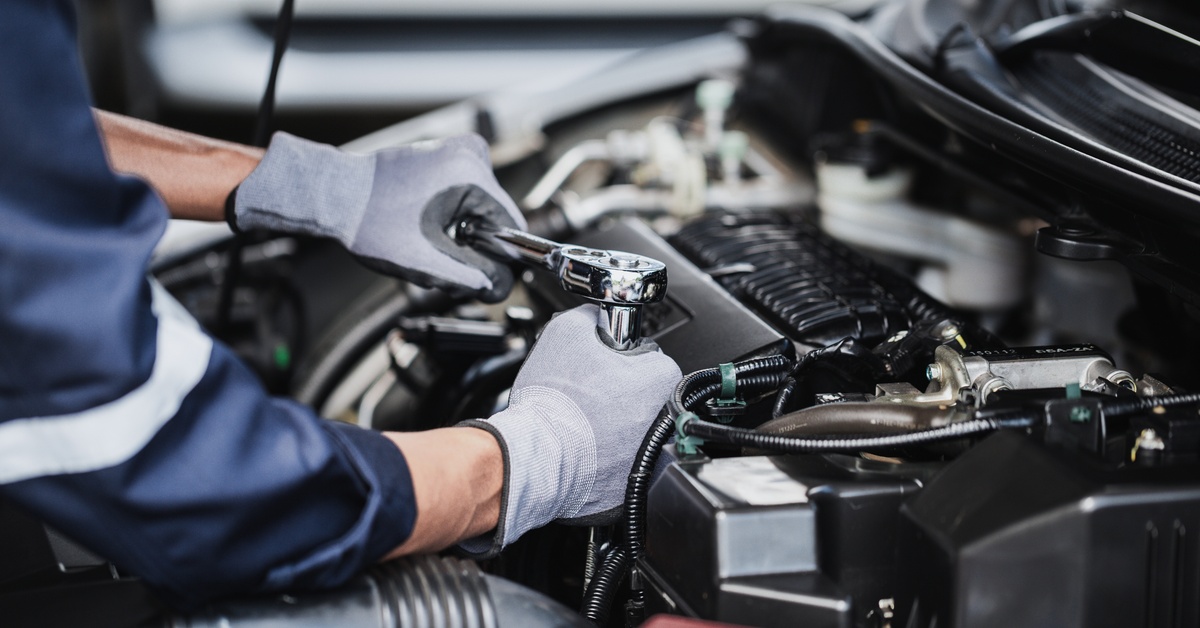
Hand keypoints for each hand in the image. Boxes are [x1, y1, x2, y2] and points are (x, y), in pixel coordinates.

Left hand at [229, 133, 525, 302]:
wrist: (334, 195)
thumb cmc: (369, 223)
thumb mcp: (426, 262)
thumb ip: (471, 277)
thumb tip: (501, 287)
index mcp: (471, 175)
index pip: (513, 226)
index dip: (501, 258)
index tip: (481, 275)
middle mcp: (470, 154)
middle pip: (497, 217)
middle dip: (476, 245)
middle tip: (442, 258)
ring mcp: (458, 150)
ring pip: (482, 209)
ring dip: (464, 233)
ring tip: (428, 240)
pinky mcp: (446, 154)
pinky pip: (467, 195)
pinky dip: (454, 217)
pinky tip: (426, 224)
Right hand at [459, 305, 681, 556]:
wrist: (537, 455)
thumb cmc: (554, 401)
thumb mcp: (566, 331)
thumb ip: (589, 315)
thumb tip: (595, 315)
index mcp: (660, 378)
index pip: (649, 356)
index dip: (620, 356)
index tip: (602, 363)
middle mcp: (666, 419)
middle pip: (644, 393)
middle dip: (619, 389)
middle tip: (588, 391)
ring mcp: (652, 454)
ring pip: (633, 427)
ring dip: (613, 421)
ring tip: (583, 418)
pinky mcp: (633, 482)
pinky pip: (623, 458)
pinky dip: (606, 453)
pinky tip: (583, 443)